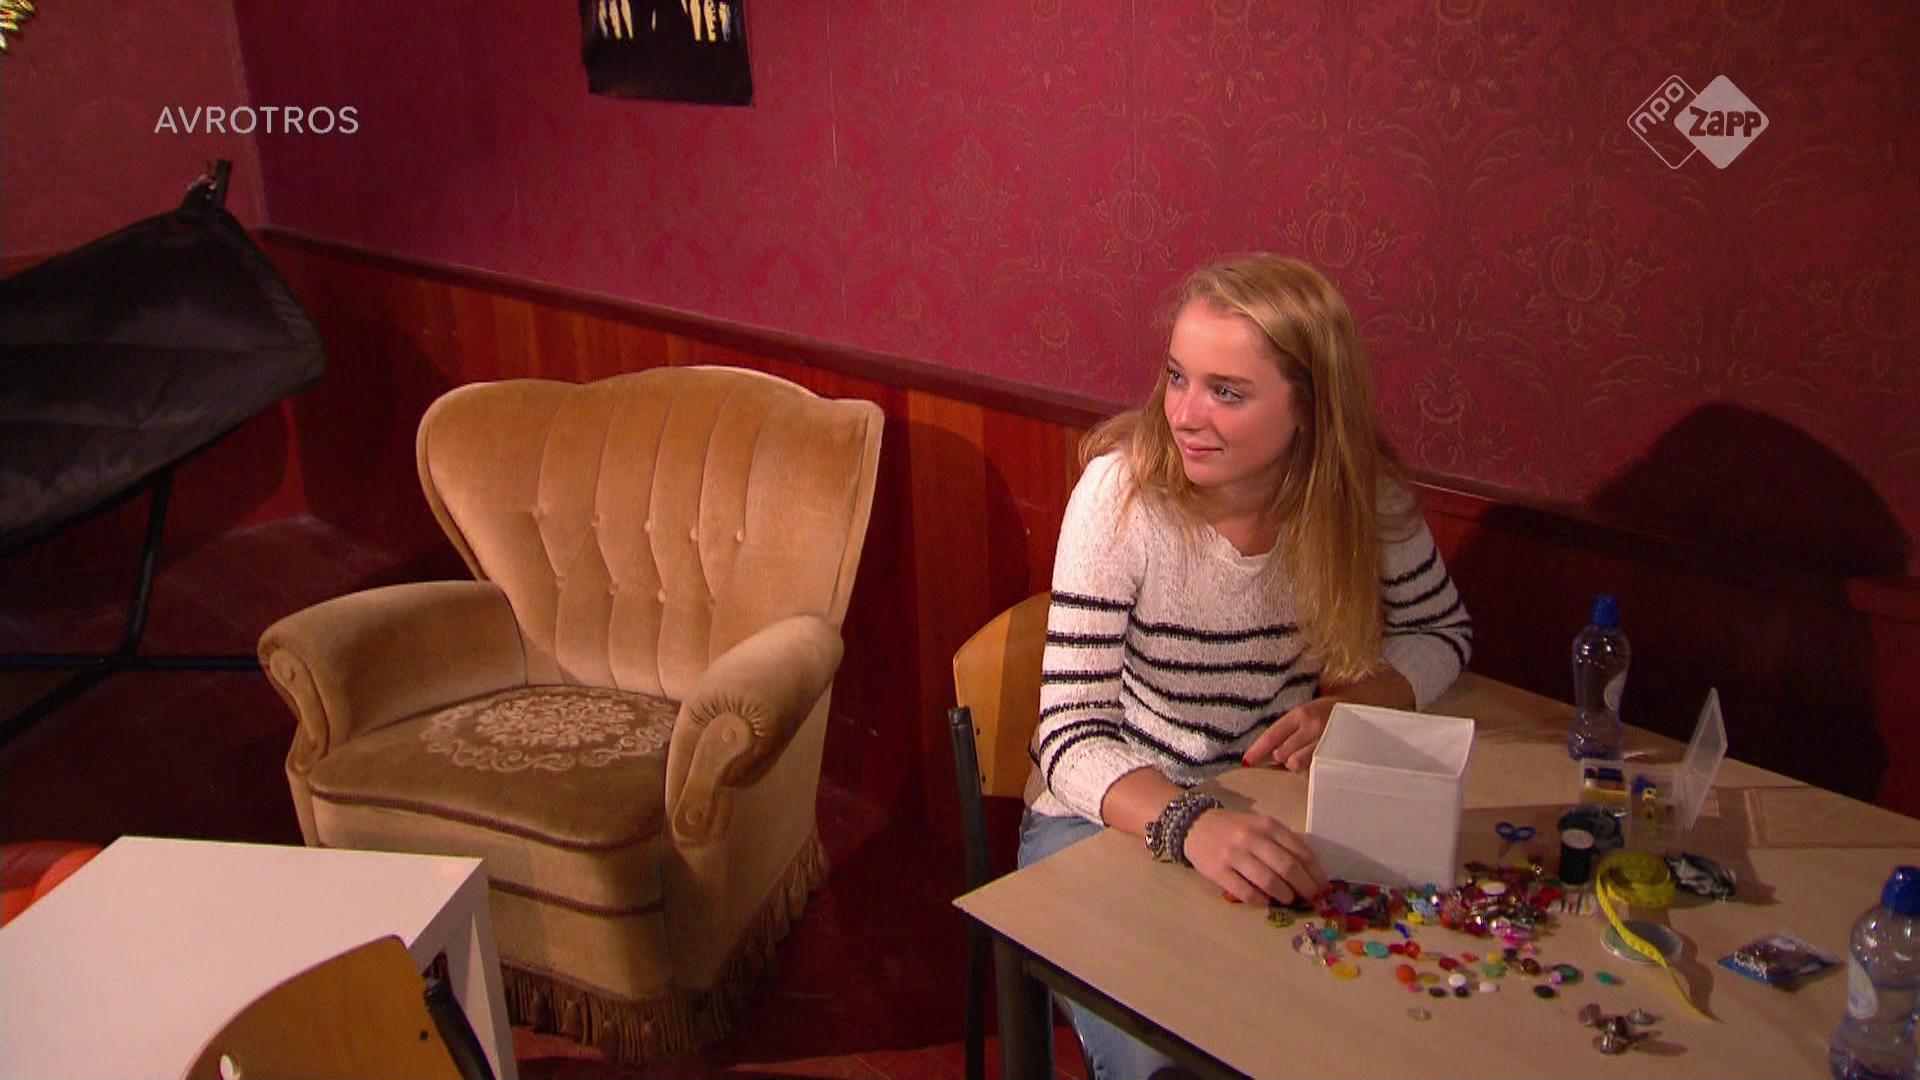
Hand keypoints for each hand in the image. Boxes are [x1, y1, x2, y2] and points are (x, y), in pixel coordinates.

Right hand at [1182, 808, 1328, 904]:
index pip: (1300, 850)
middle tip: (1311, 898)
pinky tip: (1265, 901)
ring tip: (1289, 899)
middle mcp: (1252, 838)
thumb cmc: (1234, 828)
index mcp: (1267, 825)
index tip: (1323, 885)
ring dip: (1285, 895)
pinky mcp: (1219, 872)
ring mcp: (1234, 855)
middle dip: (1305, 887)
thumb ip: (1283, 841)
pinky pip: (1245, 892)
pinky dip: (1260, 900)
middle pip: (1287, 868)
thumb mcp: (1260, 825)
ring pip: (1268, 881)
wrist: (1195, 825)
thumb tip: (1310, 868)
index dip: (1315, 871)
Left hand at [1242, 696, 1338, 771]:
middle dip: (1282, 757)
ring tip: (1305, 754)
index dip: (1257, 750)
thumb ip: (1287, 730)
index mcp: (1300, 714)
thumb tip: (1268, 752)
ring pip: (1298, 763)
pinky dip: (1311, 767)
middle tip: (1292, 751)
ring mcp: (1326, 741)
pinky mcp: (1337, 754)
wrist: (1361, 709)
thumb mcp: (1305, 714)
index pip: (1272, 735)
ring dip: (1296, 763)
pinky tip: (1316, 760)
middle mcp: (1312, 726)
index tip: (1246, 761)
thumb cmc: (1327, 713)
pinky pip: (1315, 768)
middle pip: (1282, 754)